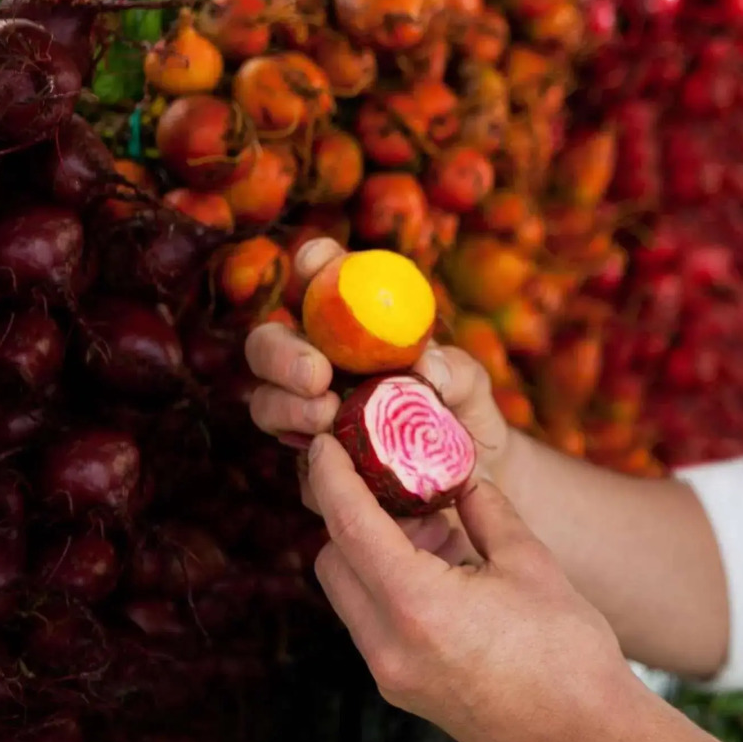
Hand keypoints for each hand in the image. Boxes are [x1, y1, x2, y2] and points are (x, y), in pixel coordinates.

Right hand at [244, 237, 517, 488]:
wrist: (474, 478)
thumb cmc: (467, 412)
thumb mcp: (472, 383)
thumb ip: (454, 371)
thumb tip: (425, 370)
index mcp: (356, 325)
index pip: (324, 279)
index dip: (314, 263)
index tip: (316, 263)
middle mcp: (321, 363)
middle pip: (270, 342)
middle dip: (281, 352)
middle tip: (316, 374)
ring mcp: (309, 414)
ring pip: (268, 401)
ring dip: (286, 406)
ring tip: (325, 416)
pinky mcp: (314, 465)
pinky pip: (295, 461)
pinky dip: (310, 457)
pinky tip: (335, 460)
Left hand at [305, 434, 646, 741]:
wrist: (586, 738)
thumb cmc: (569, 653)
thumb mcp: (531, 563)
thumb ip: (487, 512)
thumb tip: (463, 478)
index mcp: (418, 606)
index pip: (349, 525)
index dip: (333, 476)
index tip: (328, 443)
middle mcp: (389, 646)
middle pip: (332, 562)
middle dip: (351, 516)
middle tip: (399, 487)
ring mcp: (392, 675)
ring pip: (349, 594)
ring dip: (371, 553)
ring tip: (435, 531)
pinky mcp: (405, 689)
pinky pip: (374, 623)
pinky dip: (389, 587)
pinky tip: (444, 571)